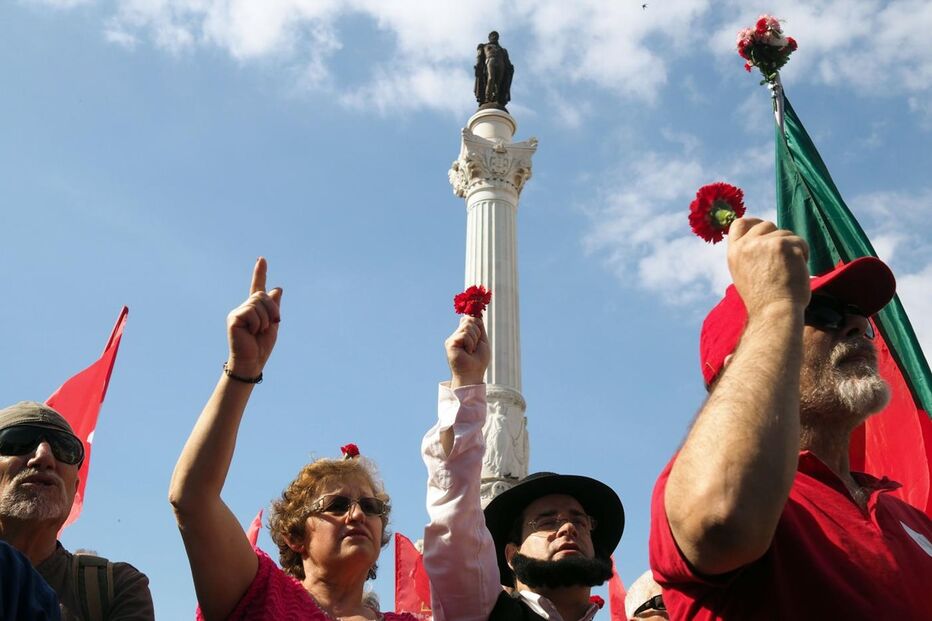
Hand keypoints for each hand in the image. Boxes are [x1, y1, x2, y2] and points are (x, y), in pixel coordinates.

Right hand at [226, 258, 282, 377]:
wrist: (252, 361)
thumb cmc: (261, 346)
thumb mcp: (273, 324)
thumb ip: (273, 307)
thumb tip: (277, 288)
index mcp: (254, 309)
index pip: (257, 287)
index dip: (259, 273)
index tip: (262, 259)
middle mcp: (244, 308)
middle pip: (262, 296)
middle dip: (272, 310)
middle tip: (271, 324)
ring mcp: (237, 312)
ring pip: (258, 304)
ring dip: (265, 320)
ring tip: (258, 332)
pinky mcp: (234, 319)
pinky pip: (251, 313)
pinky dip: (257, 324)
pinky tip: (251, 333)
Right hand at [445, 316, 489, 388]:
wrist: (473, 374)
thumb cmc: (478, 360)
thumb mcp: (482, 340)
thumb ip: (478, 327)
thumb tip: (471, 314)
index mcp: (464, 334)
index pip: (469, 318)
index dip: (475, 320)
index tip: (479, 324)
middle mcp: (457, 335)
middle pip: (470, 320)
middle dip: (477, 333)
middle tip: (475, 347)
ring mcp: (452, 339)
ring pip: (467, 326)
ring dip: (474, 340)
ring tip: (471, 351)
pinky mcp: (450, 343)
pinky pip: (464, 335)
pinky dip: (470, 344)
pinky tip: (467, 352)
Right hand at [727, 218, 810, 317]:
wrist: (773, 312)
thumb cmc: (763, 300)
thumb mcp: (744, 273)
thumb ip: (749, 254)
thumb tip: (763, 238)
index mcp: (734, 252)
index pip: (739, 223)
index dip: (753, 223)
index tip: (765, 231)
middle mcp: (746, 245)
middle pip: (766, 225)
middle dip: (778, 237)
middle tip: (783, 258)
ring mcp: (765, 243)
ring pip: (785, 233)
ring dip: (792, 248)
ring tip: (789, 270)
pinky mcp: (784, 245)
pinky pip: (799, 242)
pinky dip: (803, 254)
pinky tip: (797, 271)